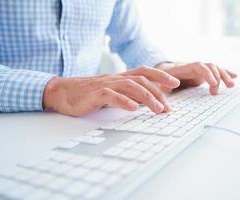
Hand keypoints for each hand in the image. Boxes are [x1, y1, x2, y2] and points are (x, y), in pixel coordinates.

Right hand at [43, 66, 179, 115]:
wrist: (63, 92)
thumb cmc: (90, 93)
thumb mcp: (113, 92)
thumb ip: (128, 94)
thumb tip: (148, 102)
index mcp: (121, 77)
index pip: (144, 72)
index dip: (161, 76)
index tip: (176, 83)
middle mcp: (115, 78)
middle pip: (141, 79)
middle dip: (158, 91)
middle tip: (168, 107)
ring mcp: (105, 85)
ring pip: (129, 86)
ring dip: (146, 97)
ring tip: (158, 109)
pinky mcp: (94, 94)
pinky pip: (111, 96)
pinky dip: (123, 101)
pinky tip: (133, 108)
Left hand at [157, 62, 236, 94]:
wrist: (165, 69)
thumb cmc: (163, 76)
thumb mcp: (161, 79)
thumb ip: (165, 83)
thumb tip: (168, 86)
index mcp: (186, 67)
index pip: (200, 67)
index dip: (208, 74)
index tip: (213, 83)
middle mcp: (196, 66)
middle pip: (211, 67)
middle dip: (218, 77)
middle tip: (221, 90)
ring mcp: (201, 70)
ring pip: (216, 69)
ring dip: (225, 76)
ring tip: (232, 85)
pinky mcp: (204, 74)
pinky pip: (217, 72)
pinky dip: (226, 73)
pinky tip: (235, 76)